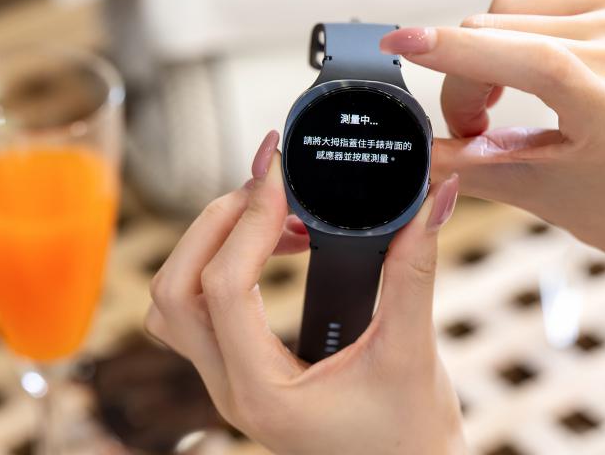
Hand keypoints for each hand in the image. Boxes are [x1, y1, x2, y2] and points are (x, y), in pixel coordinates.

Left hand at [145, 130, 464, 454]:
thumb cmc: (408, 436)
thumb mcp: (413, 352)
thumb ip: (415, 272)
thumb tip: (432, 202)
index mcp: (264, 393)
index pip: (224, 289)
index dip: (248, 221)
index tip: (279, 175)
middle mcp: (230, 389)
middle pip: (176, 289)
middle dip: (215, 224)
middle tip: (267, 187)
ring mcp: (225, 380)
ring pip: (172, 301)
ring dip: (207, 245)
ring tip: (268, 215)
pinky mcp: (235, 368)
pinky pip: (195, 309)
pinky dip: (216, 264)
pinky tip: (270, 245)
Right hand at [380, 0, 604, 250]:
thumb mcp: (549, 192)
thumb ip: (473, 168)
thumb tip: (417, 156)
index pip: (516, 57)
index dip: (450, 51)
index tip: (398, 45)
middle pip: (489, 33)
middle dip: (462, 83)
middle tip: (473, 130)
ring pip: (504, 13)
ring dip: (481, 56)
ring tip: (502, 102)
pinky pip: (533, 2)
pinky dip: (509, 36)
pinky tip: (523, 73)